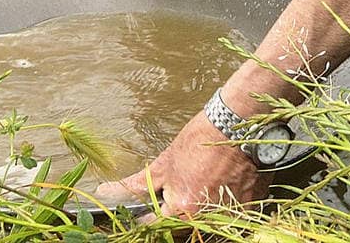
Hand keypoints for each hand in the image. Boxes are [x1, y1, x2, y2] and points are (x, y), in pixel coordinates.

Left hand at [93, 108, 263, 217]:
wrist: (236, 125)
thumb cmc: (200, 139)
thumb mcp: (165, 161)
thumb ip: (137, 184)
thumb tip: (105, 191)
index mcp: (182, 206)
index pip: (156, 224)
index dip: (147, 218)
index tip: (143, 214)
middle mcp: (204, 215)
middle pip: (180, 225)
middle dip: (173, 212)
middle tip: (177, 191)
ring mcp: (225, 213)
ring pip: (202, 222)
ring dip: (196, 209)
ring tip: (199, 184)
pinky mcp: (244, 207)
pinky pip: (224, 215)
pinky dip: (217, 205)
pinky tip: (216, 185)